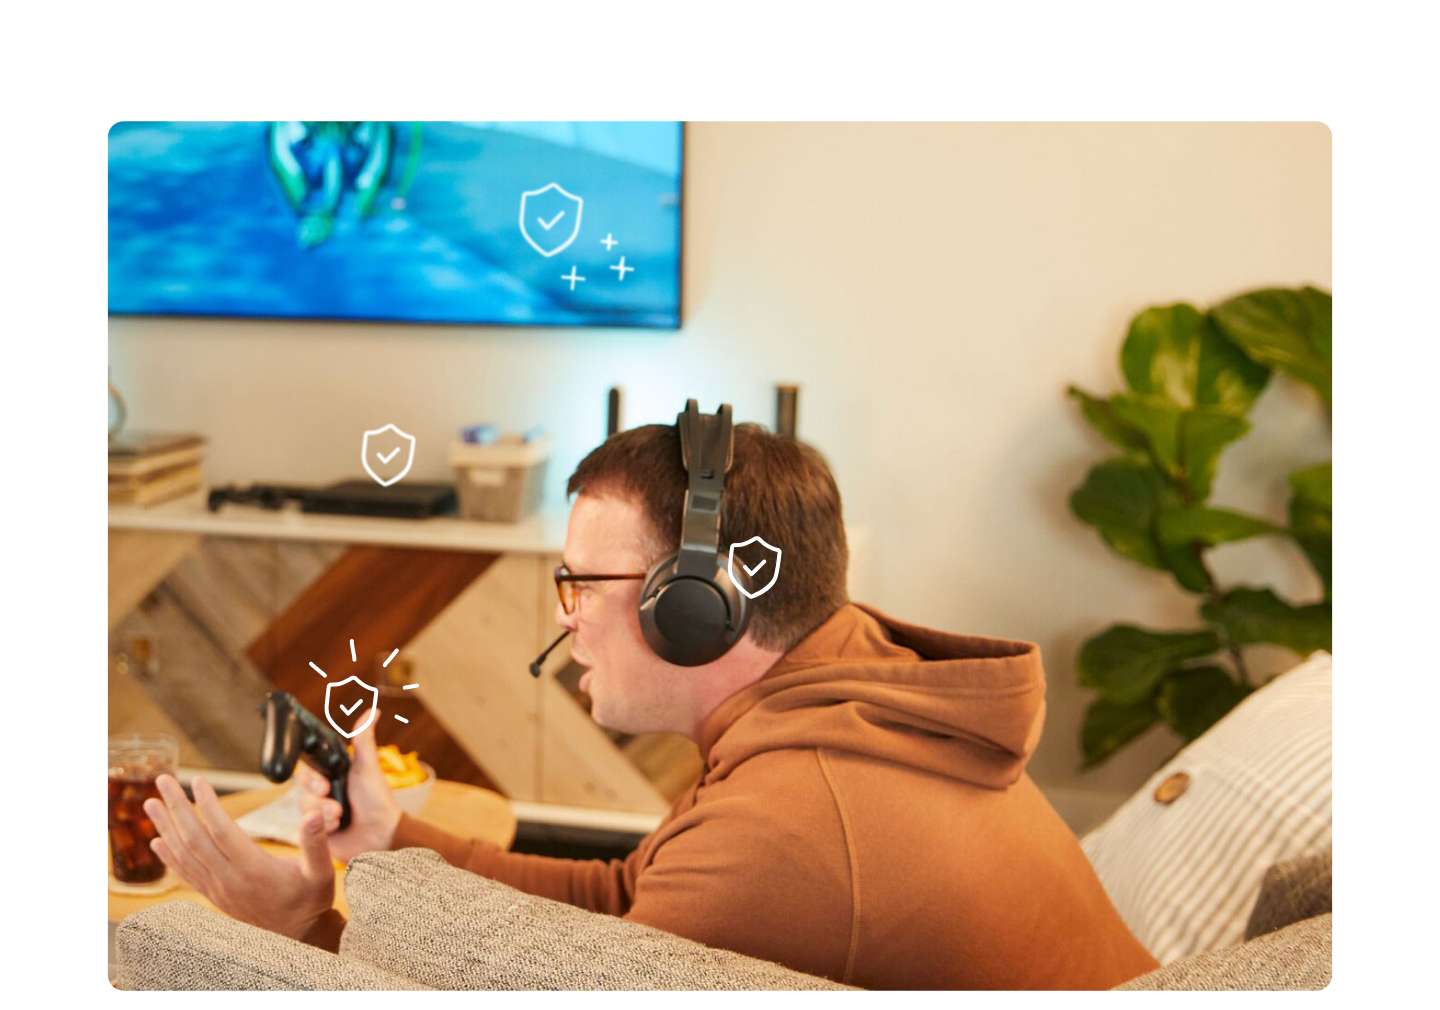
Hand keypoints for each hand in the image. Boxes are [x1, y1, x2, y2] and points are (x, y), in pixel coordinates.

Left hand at [144, 774, 333, 941]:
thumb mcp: (321, 873)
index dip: (209, 804)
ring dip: (166, 827)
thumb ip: (316, 843)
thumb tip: (314, 813)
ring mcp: (219, 890)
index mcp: (254, 870)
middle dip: (178, 807)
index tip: (199, 780)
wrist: (297, 936)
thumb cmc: (310, 901)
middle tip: (164, 781)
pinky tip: (157, 841)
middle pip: (195, 839)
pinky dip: (169, 856)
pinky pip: (186, 874)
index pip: (222, 831)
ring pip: (185, 855)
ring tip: (151, 803)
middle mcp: (230, 880)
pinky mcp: (215, 896)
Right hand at [295, 708, 402, 863]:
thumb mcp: (368, 768)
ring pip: (304, 808)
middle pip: (302, 789)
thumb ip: (364, 740)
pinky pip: (306, 827)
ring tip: (341, 816)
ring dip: (324, 813)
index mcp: (331, 772)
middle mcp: (321, 790)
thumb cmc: (377, 800)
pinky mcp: (315, 830)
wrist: (381, 836)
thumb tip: (374, 711)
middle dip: (319, 798)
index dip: (311, 776)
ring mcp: (317, 810)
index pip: (307, 767)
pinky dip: (322, 828)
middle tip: (336, 802)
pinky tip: (337, 829)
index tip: (324, 784)